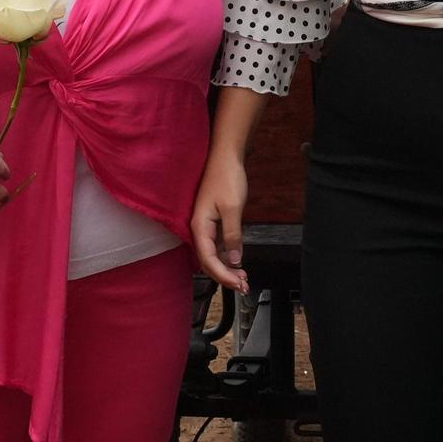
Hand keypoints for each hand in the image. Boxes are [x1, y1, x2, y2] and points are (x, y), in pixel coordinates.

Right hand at [190, 151, 249, 293]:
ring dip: (226, 268)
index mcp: (199, 226)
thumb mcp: (232, 208)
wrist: (225, 156)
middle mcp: (198, 228)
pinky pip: (216, 245)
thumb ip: (232, 235)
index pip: (208, 260)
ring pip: (212, 255)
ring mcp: (205, 225)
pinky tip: (236, 260)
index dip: (223, 275)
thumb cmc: (227, 178)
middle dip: (224, 276)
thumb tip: (234, 260)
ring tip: (243, 277)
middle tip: (244, 285)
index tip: (238, 284)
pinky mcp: (212, 221)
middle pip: (207, 261)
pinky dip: (226, 256)